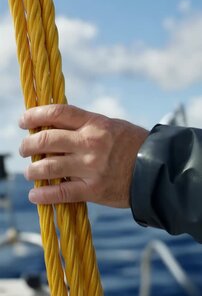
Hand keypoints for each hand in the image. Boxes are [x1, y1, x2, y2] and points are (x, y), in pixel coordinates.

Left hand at [19, 104, 147, 207]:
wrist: (156, 169)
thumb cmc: (133, 144)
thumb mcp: (111, 126)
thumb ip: (85, 126)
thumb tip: (56, 127)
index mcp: (95, 123)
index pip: (58, 113)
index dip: (35, 115)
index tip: (23, 121)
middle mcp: (90, 142)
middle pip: (47, 139)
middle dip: (28, 145)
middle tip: (23, 149)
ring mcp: (90, 167)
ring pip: (49, 167)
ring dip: (33, 170)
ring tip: (30, 172)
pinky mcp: (93, 189)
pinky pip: (62, 193)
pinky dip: (43, 195)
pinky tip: (34, 195)